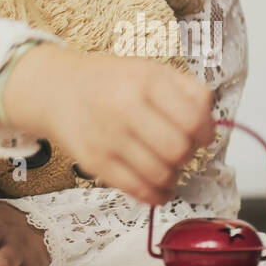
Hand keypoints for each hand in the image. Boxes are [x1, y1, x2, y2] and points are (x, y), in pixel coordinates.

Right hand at [1, 44, 216, 204]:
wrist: (55, 89)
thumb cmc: (108, 81)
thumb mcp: (150, 70)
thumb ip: (187, 91)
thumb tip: (209, 127)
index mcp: (146, 81)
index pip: (193, 119)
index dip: (205, 134)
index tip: (200, 137)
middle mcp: (125, 108)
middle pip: (178, 150)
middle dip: (186, 156)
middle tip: (179, 152)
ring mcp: (107, 137)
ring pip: (160, 174)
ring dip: (172, 177)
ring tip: (167, 170)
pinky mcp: (93, 161)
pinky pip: (135, 189)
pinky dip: (154, 195)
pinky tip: (157, 189)